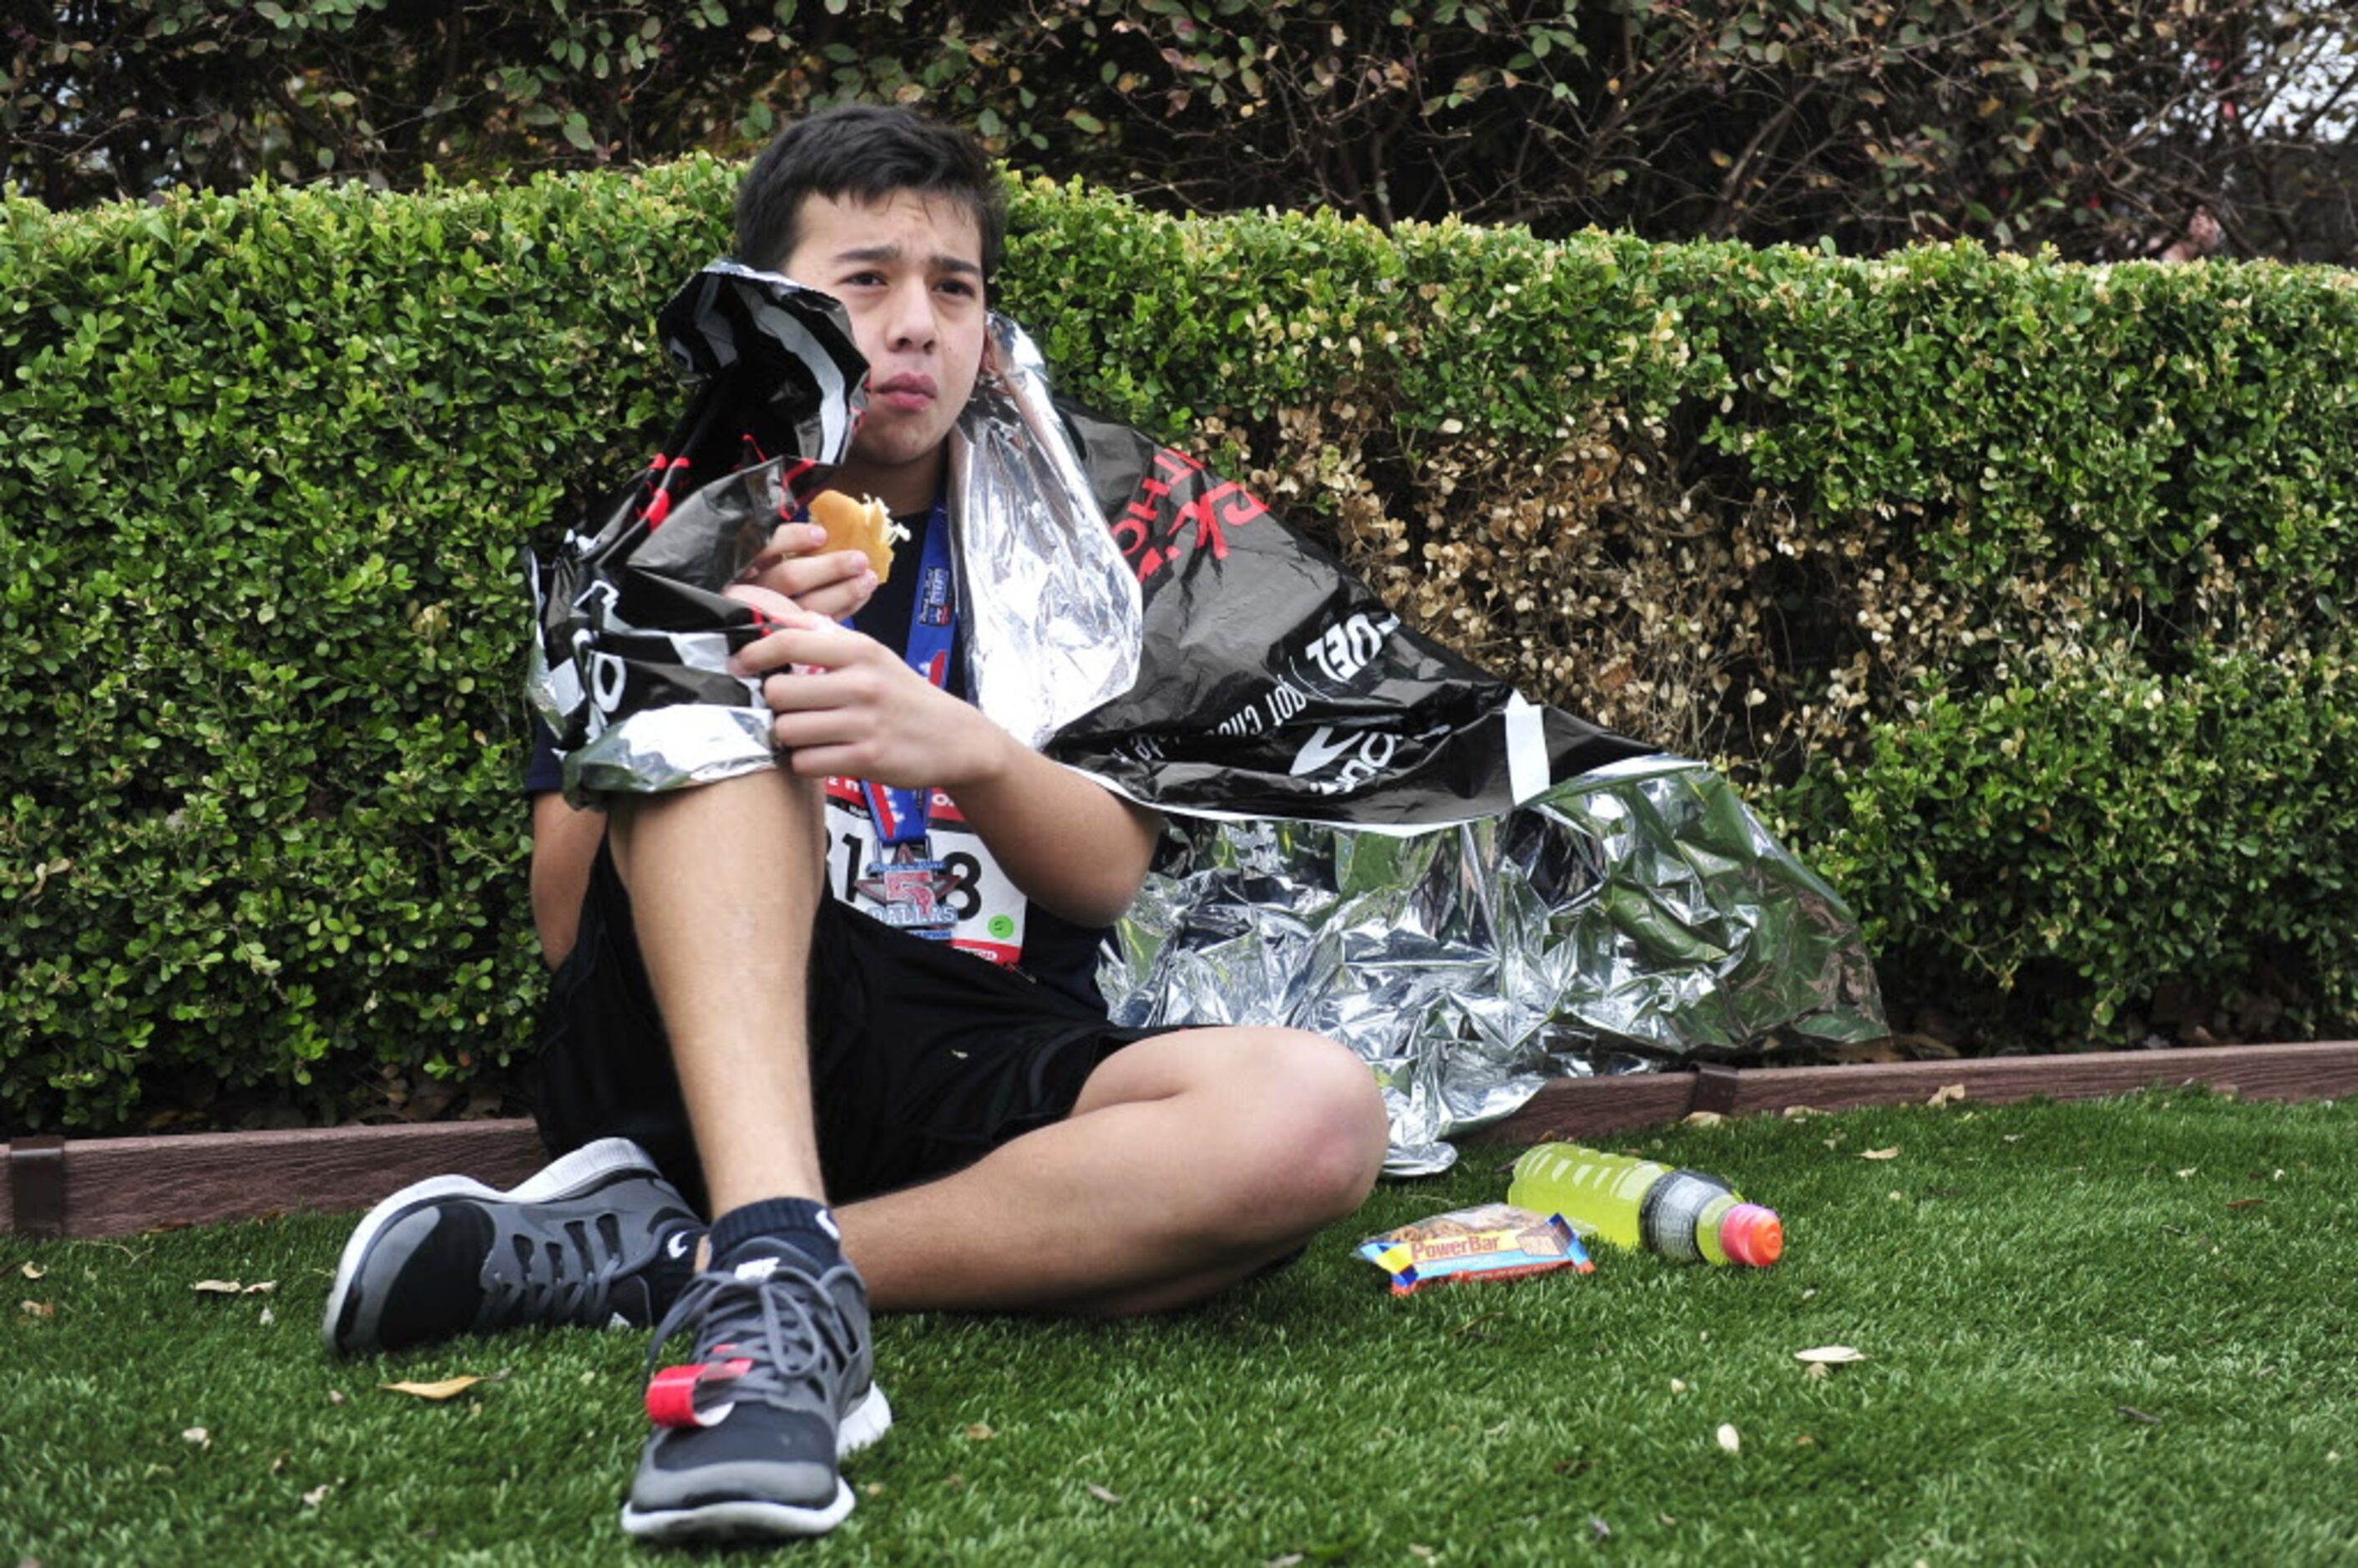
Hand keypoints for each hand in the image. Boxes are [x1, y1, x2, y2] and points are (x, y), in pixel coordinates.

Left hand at [723, 586, 1006, 790]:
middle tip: (789, 709)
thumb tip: (775, 617)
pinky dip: (805, 762)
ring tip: (806, 733)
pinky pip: (806, 762)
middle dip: (775, 705)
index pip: (789, 641)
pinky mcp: (867, 759)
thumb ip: (827, 638)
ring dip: (788, 736)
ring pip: (788, 730)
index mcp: (860, 650)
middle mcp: (862, 683)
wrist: (955, 738)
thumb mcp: (874, 656)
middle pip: (779, 691)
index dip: (754, 653)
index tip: (739, 665)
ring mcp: (865, 723)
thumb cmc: (903, 695)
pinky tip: (821, 754)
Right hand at [734, 521, 875, 619]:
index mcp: (739, 564)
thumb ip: (777, 544)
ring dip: (843, 591)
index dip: (792, 540)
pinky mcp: (784, 634)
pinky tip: (862, 597)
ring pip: (806, 606)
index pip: (763, 549)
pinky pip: (816, 622)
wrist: (723, 631)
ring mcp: (767, 617)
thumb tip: (821, 530)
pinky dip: (842, 609)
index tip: (821, 534)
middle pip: (789, 579)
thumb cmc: (752, 575)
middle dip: (829, 568)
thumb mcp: (754, 553)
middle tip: (860, 560)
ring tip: (869, 579)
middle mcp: (748, 591)